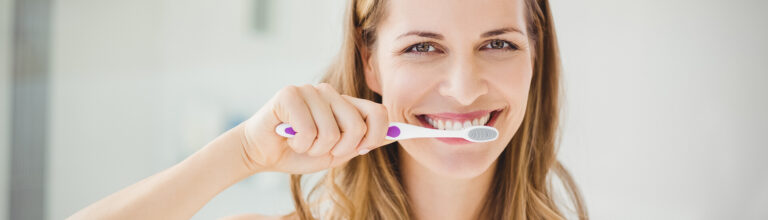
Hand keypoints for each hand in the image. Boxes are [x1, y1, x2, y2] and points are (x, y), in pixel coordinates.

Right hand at [239, 83, 393, 173]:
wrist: (262, 153)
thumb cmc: (299, 151)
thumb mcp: (336, 152)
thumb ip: (362, 142)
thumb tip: (394, 134)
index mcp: (344, 103)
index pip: (378, 112)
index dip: (377, 135)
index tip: (363, 149)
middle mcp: (329, 92)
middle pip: (357, 126)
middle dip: (341, 149)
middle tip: (320, 149)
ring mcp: (309, 90)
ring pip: (331, 132)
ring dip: (315, 149)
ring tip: (301, 143)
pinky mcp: (289, 94)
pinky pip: (308, 131)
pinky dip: (299, 144)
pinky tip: (289, 137)